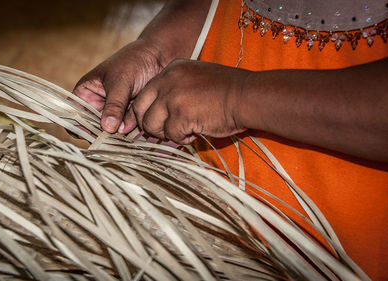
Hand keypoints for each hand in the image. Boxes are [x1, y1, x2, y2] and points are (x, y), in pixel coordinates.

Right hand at [73, 40, 163, 132]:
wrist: (159, 58)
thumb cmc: (134, 62)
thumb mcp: (121, 82)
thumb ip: (114, 106)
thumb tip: (107, 128)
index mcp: (86, 92)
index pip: (75, 114)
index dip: (80, 126)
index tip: (94, 133)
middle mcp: (97, 104)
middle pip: (93, 127)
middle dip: (103, 133)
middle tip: (114, 136)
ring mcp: (113, 111)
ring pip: (111, 130)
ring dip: (119, 132)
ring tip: (129, 125)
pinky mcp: (128, 116)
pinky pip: (126, 128)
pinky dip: (132, 128)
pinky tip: (139, 121)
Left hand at [126, 59, 250, 143]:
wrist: (247, 96)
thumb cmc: (227, 91)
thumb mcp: (196, 80)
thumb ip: (176, 91)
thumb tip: (159, 115)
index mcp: (171, 70)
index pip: (144, 94)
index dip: (148, 112)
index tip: (157, 123)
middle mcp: (167, 80)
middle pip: (140, 109)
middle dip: (150, 125)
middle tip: (166, 132)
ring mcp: (172, 97)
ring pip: (151, 124)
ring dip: (166, 133)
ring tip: (185, 132)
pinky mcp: (180, 114)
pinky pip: (170, 134)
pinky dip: (182, 139)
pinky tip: (196, 133)